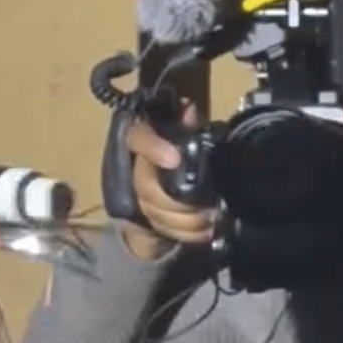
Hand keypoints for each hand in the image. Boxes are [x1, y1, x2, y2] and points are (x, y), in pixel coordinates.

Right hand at [121, 101, 214, 258]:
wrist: (158, 189)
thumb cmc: (174, 156)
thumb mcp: (183, 137)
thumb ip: (186, 126)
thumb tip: (188, 109)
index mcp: (140, 141)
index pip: (137, 138)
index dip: (153, 148)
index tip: (174, 159)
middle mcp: (132, 167)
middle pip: (146, 185)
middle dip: (177, 200)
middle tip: (207, 206)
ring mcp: (134, 194)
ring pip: (152, 211)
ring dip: (184, 221)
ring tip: (210, 220)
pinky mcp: (140, 217)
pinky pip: (158, 228)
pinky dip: (183, 234)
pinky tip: (202, 232)